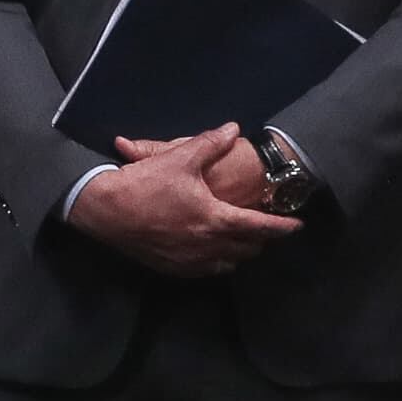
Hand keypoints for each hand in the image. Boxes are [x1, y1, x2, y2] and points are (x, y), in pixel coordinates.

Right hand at [72, 125, 301, 277]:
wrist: (104, 210)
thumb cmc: (144, 184)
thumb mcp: (179, 158)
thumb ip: (210, 143)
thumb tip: (233, 129)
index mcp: (216, 219)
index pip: (261, 227)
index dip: (282, 226)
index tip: (298, 225)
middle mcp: (207, 246)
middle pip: (247, 250)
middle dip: (260, 240)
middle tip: (263, 227)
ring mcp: (189, 261)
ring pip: (228, 263)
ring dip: (238, 252)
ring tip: (238, 239)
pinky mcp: (172, 268)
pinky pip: (205, 271)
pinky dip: (215, 261)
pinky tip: (210, 251)